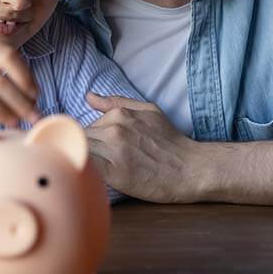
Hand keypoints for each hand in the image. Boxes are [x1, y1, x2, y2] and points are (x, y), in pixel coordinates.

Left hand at [85, 93, 200, 202]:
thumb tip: (88, 97)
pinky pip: (90, 169)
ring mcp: (114, 152)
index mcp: (119, 115)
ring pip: (82, 153)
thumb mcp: (148, 111)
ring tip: (103, 169)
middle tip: (102, 162)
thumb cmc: (170, 141)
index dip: (90, 140)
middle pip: (81, 139)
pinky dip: (90, 172)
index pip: (85, 125)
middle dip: (87, 150)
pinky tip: (101, 177)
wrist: (191, 169)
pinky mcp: (116, 174)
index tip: (99, 150)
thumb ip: (115, 102)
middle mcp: (114, 130)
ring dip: (87, 161)